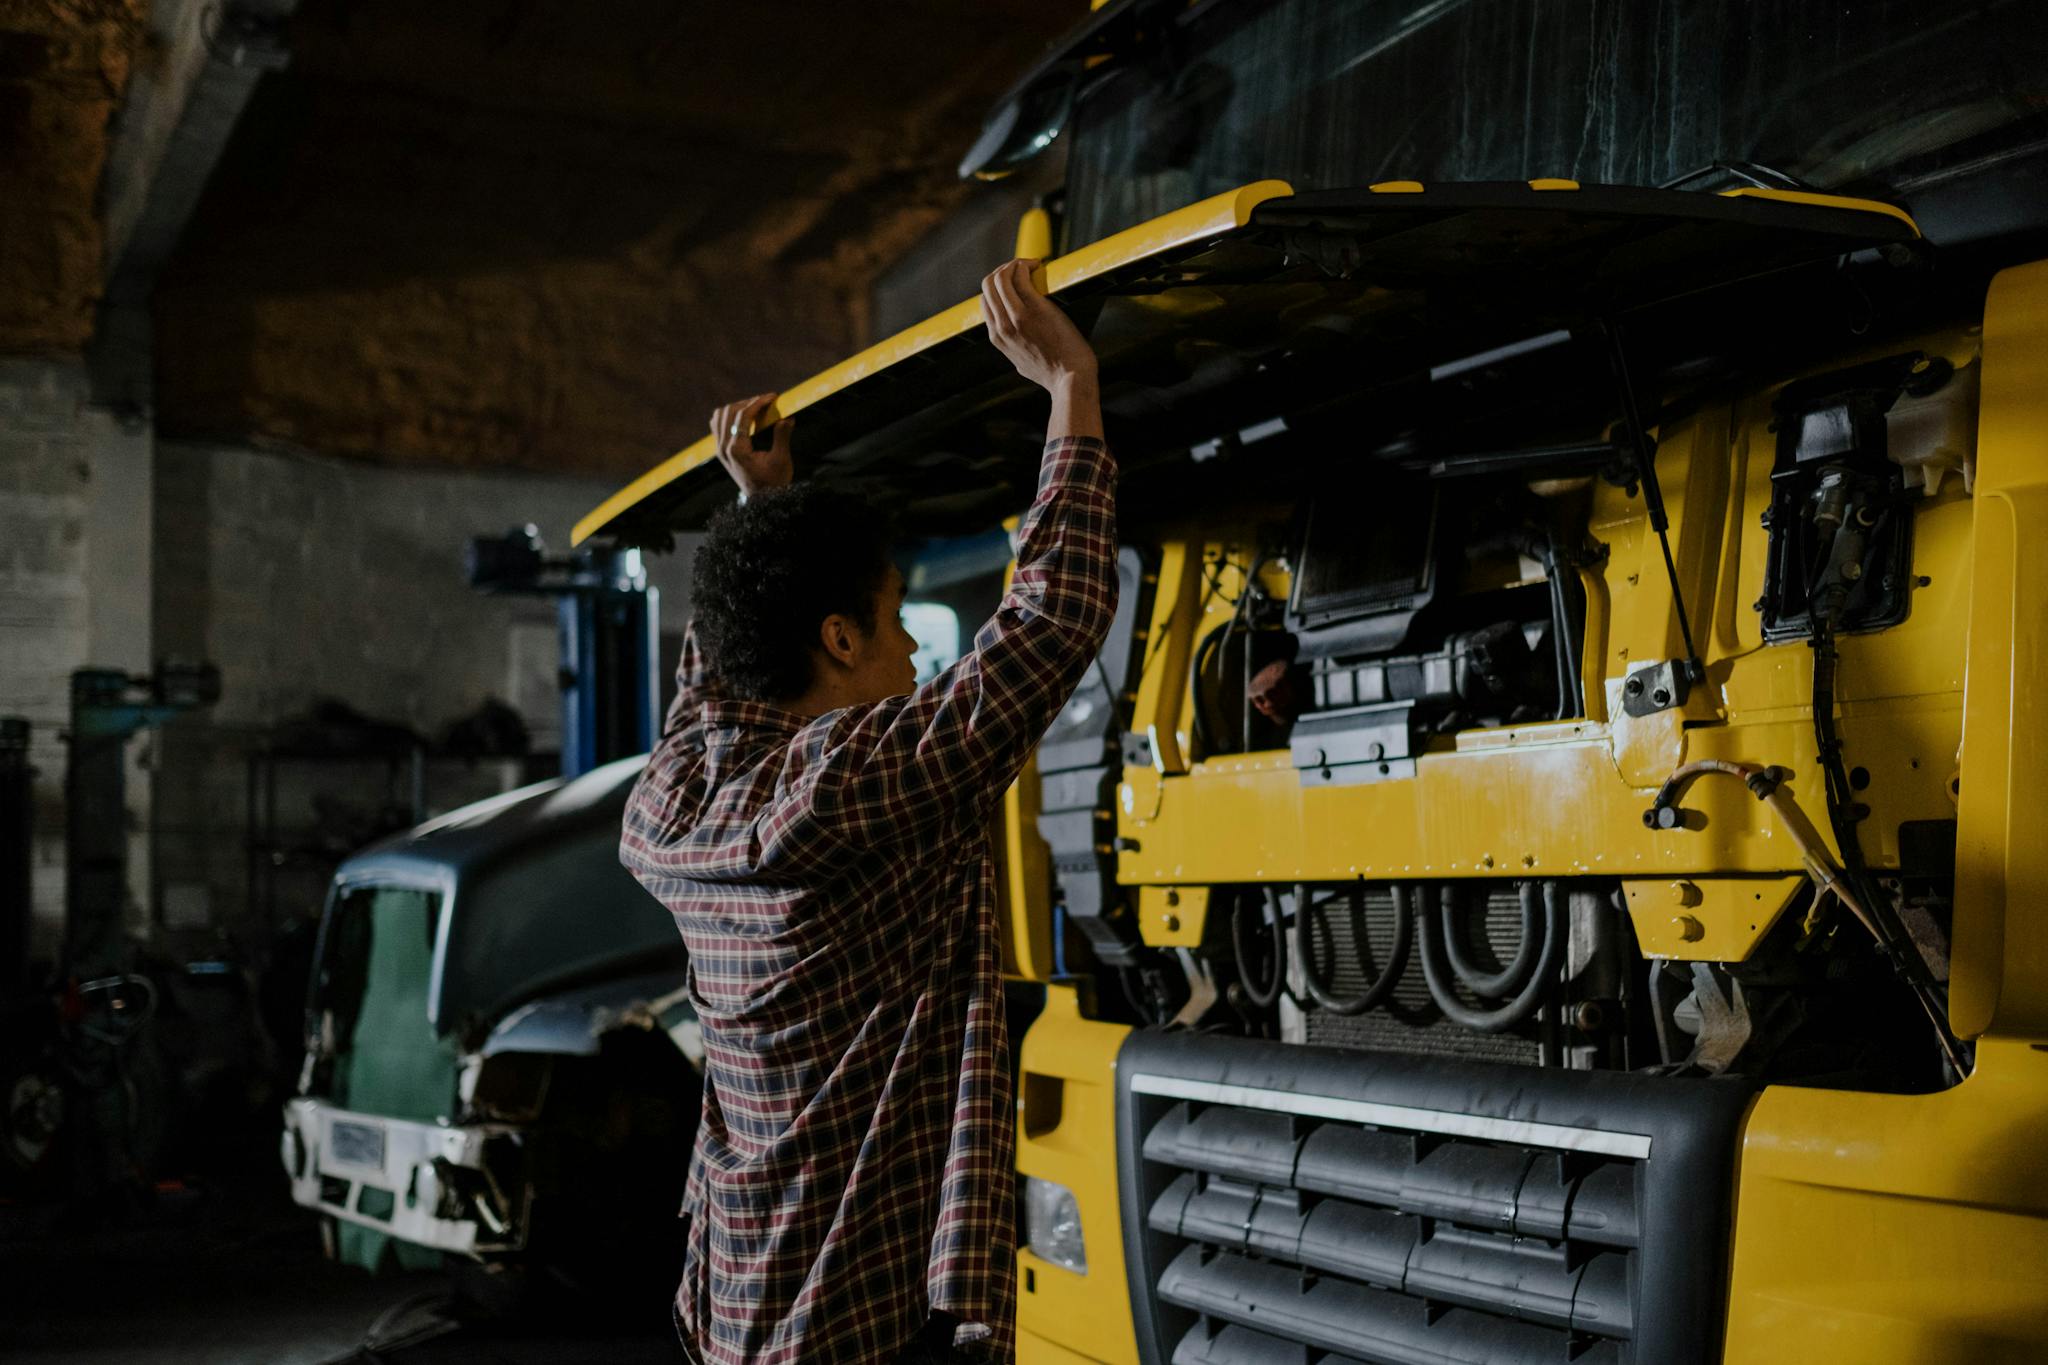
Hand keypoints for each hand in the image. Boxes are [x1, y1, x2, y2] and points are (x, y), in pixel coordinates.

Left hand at [710, 393, 793, 497]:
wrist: (762, 501)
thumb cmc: (774, 483)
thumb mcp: (781, 460)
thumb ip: (782, 437)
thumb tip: (788, 417)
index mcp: (738, 450)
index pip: (742, 416)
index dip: (758, 402)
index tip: (773, 397)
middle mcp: (724, 448)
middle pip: (729, 412)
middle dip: (748, 402)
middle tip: (766, 402)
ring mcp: (720, 449)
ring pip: (720, 416)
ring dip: (737, 407)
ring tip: (756, 408)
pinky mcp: (721, 450)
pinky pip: (717, 424)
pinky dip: (728, 415)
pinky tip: (744, 417)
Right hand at [979, 259, 1096, 393]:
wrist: (1071, 379)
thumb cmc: (1054, 372)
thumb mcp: (1022, 363)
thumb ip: (1015, 349)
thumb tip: (1018, 344)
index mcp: (997, 338)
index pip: (985, 300)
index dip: (998, 286)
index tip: (1016, 281)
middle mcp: (1002, 326)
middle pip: (988, 285)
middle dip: (1003, 270)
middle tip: (1023, 269)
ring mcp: (1017, 317)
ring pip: (1000, 277)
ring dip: (1014, 264)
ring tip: (1030, 265)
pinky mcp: (1036, 308)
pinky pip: (1020, 276)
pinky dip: (1025, 265)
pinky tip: (1037, 265)